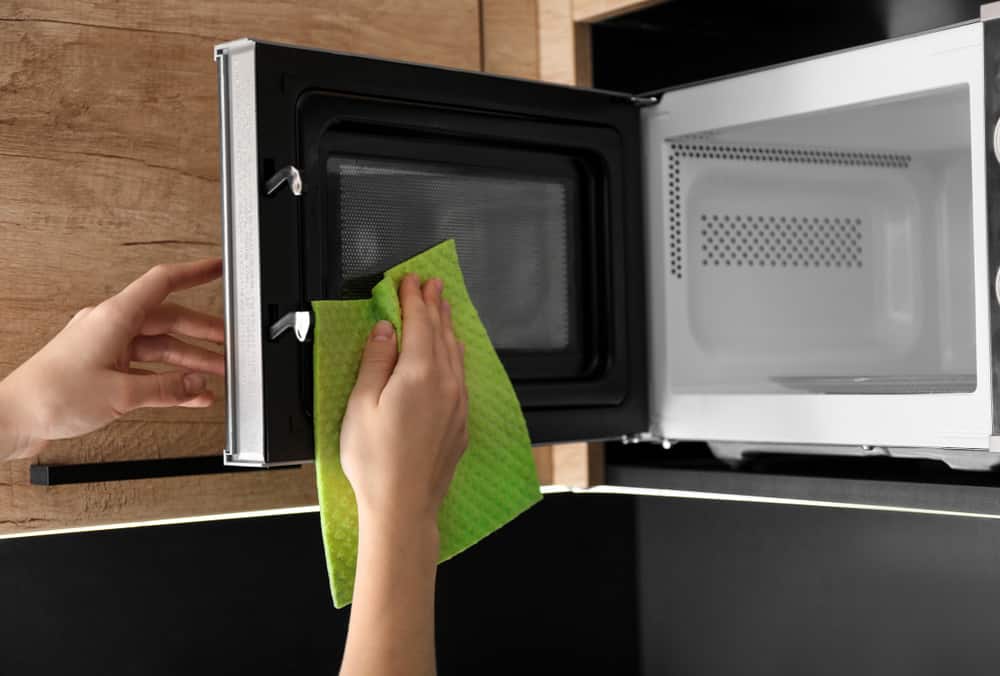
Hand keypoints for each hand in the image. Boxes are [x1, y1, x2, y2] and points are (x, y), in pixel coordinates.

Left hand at [0, 258, 223, 459]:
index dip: (194, 273)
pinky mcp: (102, 369)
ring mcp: (106, 348)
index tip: (218, 267)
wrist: (13, 418)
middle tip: (230, 340)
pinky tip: (189, 393)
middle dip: (202, 331)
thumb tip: (197, 383)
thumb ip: (167, 387)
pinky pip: (147, 369)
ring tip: (217, 373)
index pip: (163, 282)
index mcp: (114, 318)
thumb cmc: (50, 396)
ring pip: (160, 348)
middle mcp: (111, 327)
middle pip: (168, 320)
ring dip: (189, 361)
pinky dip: (169, 379)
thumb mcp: (121, 393)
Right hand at [339, 274, 468, 675]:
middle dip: (435, 305)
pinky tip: (453, 352)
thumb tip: (384, 331)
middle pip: (442, 333)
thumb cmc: (376, 463)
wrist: (404, 507)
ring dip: (448, 326)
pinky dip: (455, 354)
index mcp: (420, 375)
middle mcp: (447, 385)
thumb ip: (375, 362)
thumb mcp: (361, 405)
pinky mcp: (461, 422)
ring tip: (443, 308)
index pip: (420, 324)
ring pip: (456, 353)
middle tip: (432, 284)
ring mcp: (458, 404)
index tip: (410, 280)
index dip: (414, 299)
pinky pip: (462, 374)